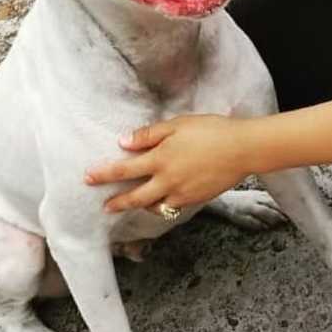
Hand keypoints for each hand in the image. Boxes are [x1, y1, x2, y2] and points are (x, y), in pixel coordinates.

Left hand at [84, 114, 250, 212]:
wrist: (242, 149)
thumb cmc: (211, 130)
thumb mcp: (179, 124)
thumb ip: (150, 134)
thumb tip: (124, 142)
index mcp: (160, 159)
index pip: (124, 169)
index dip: (104, 174)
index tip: (88, 177)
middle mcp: (167, 181)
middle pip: (134, 197)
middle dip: (117, 202)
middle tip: (104, 206)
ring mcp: (181, 193)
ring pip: (153, 206)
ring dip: (139, 206)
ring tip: (132, 204)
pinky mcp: (195, 199)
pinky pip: (172, 207)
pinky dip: (162, 206)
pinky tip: (162, 200)